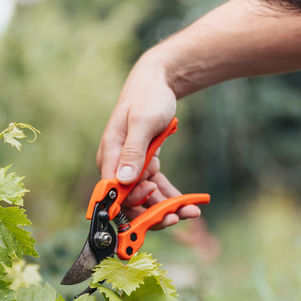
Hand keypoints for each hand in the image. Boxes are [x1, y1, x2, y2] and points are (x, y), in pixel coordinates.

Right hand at [96, 58, 200, 229]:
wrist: (157, 83)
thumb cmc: (148, 99)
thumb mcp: (142, 122)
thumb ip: (133, 151)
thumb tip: (124, 180)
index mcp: (109, 156)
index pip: (114, 191)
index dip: (132, 203)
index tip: (155, 201)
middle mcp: (117, 166)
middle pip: (130, 201)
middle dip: (152, 212)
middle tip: (176, 216)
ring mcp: (131, 168)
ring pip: (146, 198)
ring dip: (166, 208)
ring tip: (191, 211)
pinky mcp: (145, 167)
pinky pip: (157, 188)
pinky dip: (170, 197)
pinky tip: (188, 204)